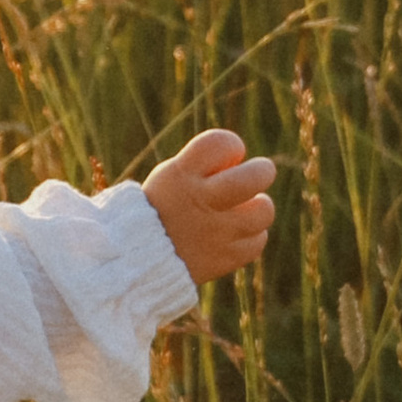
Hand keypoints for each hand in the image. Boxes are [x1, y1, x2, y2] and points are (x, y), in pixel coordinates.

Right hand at [142, 130, 278, 287]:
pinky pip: (257, 241)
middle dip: (262, 171)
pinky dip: (251, 236)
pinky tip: (236, 233)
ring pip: (263, 211)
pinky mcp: (223, 259)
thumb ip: (206, 164)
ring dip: (258, 207)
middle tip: (258, 174)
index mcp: (181, 174)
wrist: (137, 257)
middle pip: (255, 177)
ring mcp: (214, 232)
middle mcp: (200, 200)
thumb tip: (243, 162)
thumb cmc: (162, 206)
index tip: (227, 156)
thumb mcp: (172, 175)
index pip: (222, 143)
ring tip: (244, 209)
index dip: (232, 146)